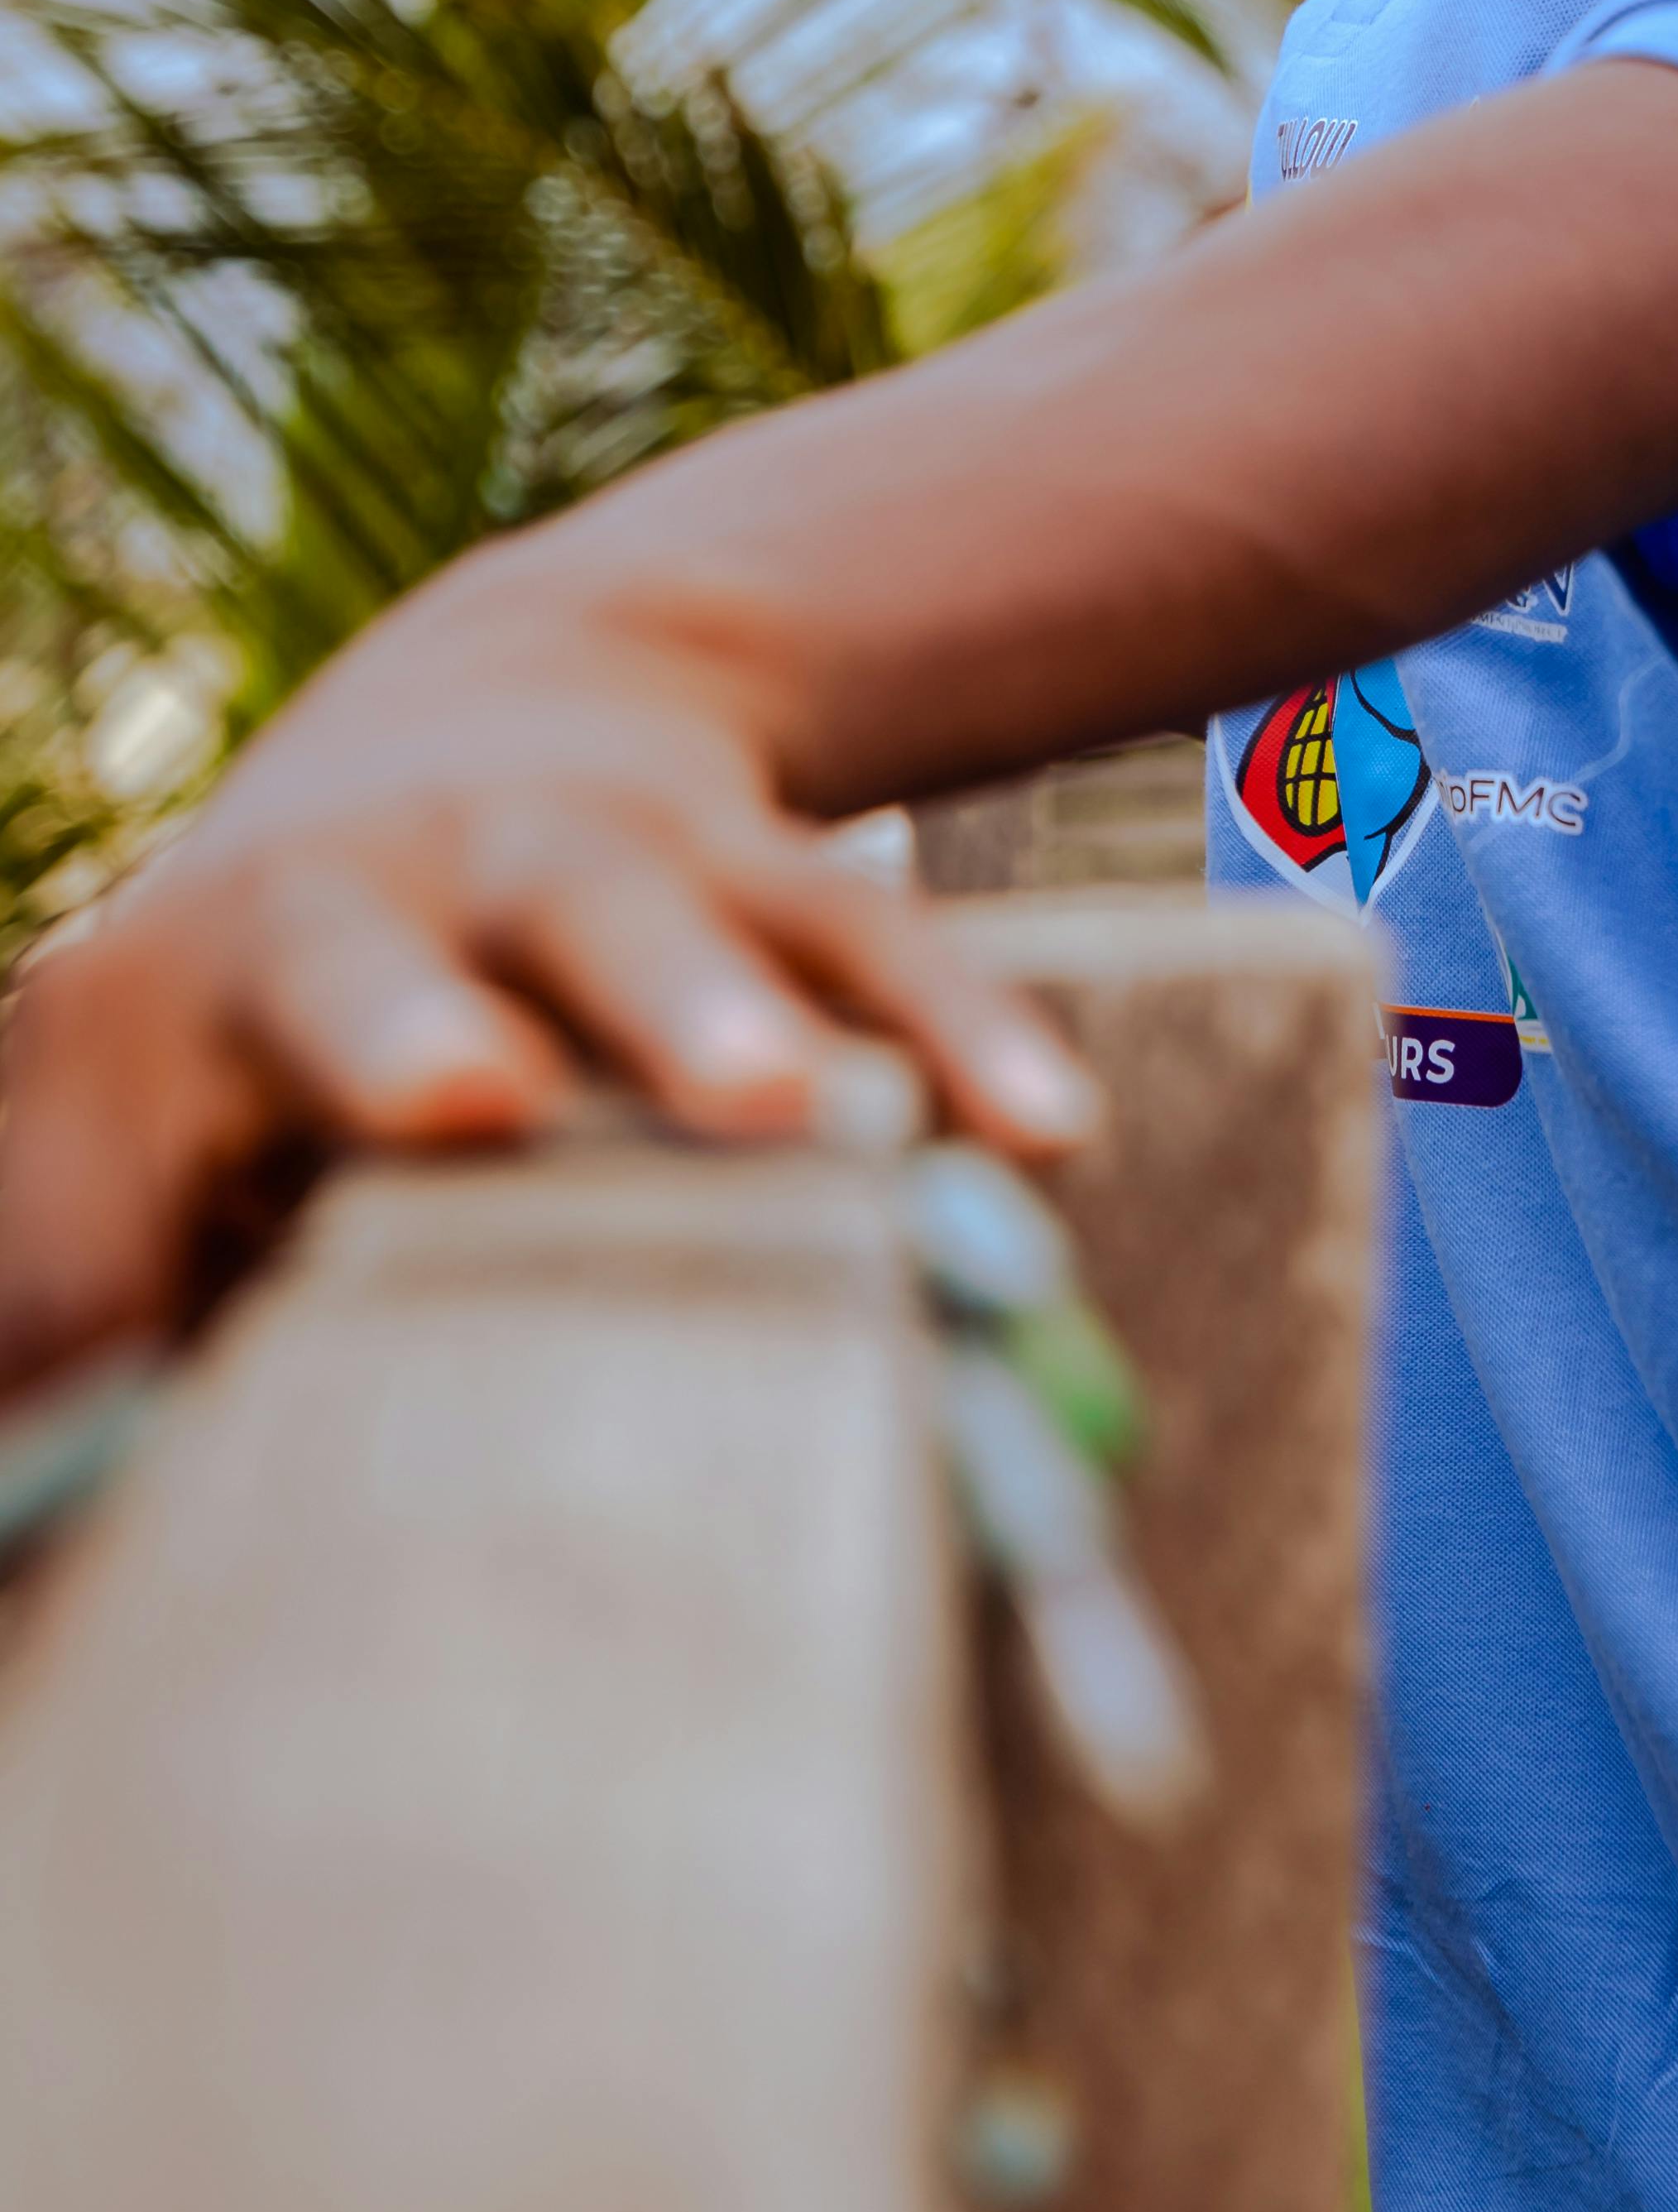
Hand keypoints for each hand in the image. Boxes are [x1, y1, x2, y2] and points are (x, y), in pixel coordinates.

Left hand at [0, 581, 1094, 1392]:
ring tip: (788, 1106)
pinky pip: (861, 934)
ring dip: (704, 1006)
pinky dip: (954, 1026)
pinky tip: (1046, 1132)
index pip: (126, 1119)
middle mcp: (353, 894)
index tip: (159, 1289)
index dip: (125, 1203)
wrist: (492, 708)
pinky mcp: (746, 851)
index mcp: (183, 997)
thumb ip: (116, 1302)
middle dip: (402, 1026)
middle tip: (461, 1099)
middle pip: (353, 957)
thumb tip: (62, 1503)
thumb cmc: (291, 1037)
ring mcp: (564, 853)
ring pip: (630, 914)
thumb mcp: (160, 1138)